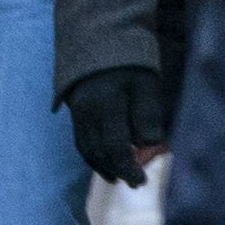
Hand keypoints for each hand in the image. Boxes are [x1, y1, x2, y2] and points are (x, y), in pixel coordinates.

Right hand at [67, 69, 166, 187]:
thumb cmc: (130, 64)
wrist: (98, 41)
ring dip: (104, 167)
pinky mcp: (73, 112)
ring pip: (87, 149)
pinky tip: (106, 164)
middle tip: (136, 182)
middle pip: (99, 151)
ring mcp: (77, 112)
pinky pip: (81, 141)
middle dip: (118, 170)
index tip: (142, 180)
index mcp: (106, 103)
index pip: (114, 146)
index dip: (128, 167)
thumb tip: (150, 144)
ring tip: (120, 178)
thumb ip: (148, 115)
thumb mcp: (146, 84)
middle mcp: (86, 110)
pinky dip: (93, 157)